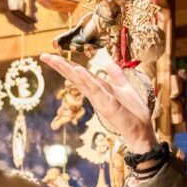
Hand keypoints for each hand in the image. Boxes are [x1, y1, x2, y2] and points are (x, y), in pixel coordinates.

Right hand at [40, 53, 156, 153]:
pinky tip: (78, 70)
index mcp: (99, 88)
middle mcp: (96, 94)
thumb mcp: (126, 88)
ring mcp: (100, 100)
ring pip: (81, 82)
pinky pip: (96, 90)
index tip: (52, 55)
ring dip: (68, 70)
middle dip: (60, 66)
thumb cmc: (133, 113)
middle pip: (75, 77)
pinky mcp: (109, 105)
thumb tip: (108, 63)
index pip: (80, 74)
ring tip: (55, 59)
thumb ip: (117, 76)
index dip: (67, 64)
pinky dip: (87, 80)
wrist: (142, 131)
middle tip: (44, 55)